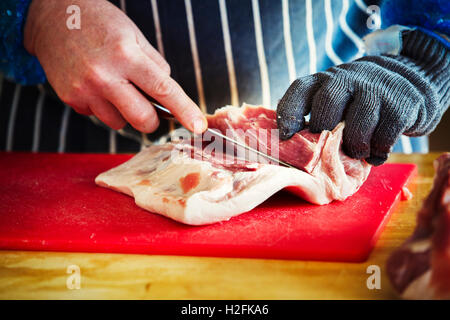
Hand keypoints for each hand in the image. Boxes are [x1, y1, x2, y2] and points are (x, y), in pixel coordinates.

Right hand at [24, 0, 206, 132]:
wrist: (52, 17)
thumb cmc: (100, 24)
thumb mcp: (134, 35)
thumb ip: (154, 66)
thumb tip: (167, 96)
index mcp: (126, 55)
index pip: (163, 90)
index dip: (184, 110)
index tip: (198, 126)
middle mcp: (105, 76)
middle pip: (143, 119)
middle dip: (152, 120)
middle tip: (151, 108)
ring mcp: (85, 90)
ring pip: (120, 122)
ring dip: (125, 112)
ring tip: (115, 86)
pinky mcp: (71, 99)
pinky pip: (98, 116)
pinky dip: (104, 107)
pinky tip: (96, 86)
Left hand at [277, 30, 448, 164]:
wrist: (410, 79)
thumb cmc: (361, 100)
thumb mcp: (337, 98)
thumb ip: (316, 114)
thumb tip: (292, 144)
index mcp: (326, 80)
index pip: (300, 90)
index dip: (289, 113)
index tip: (287, 136)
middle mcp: (348, 79)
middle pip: (327, 104)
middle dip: (324, 131)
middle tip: (328, 146)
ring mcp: (376, 89)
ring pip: (357, 125)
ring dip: (354, 146)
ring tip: (356, 152)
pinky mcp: (401, 104)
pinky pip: (384, 137)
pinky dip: (377, 152)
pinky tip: (375, 154)